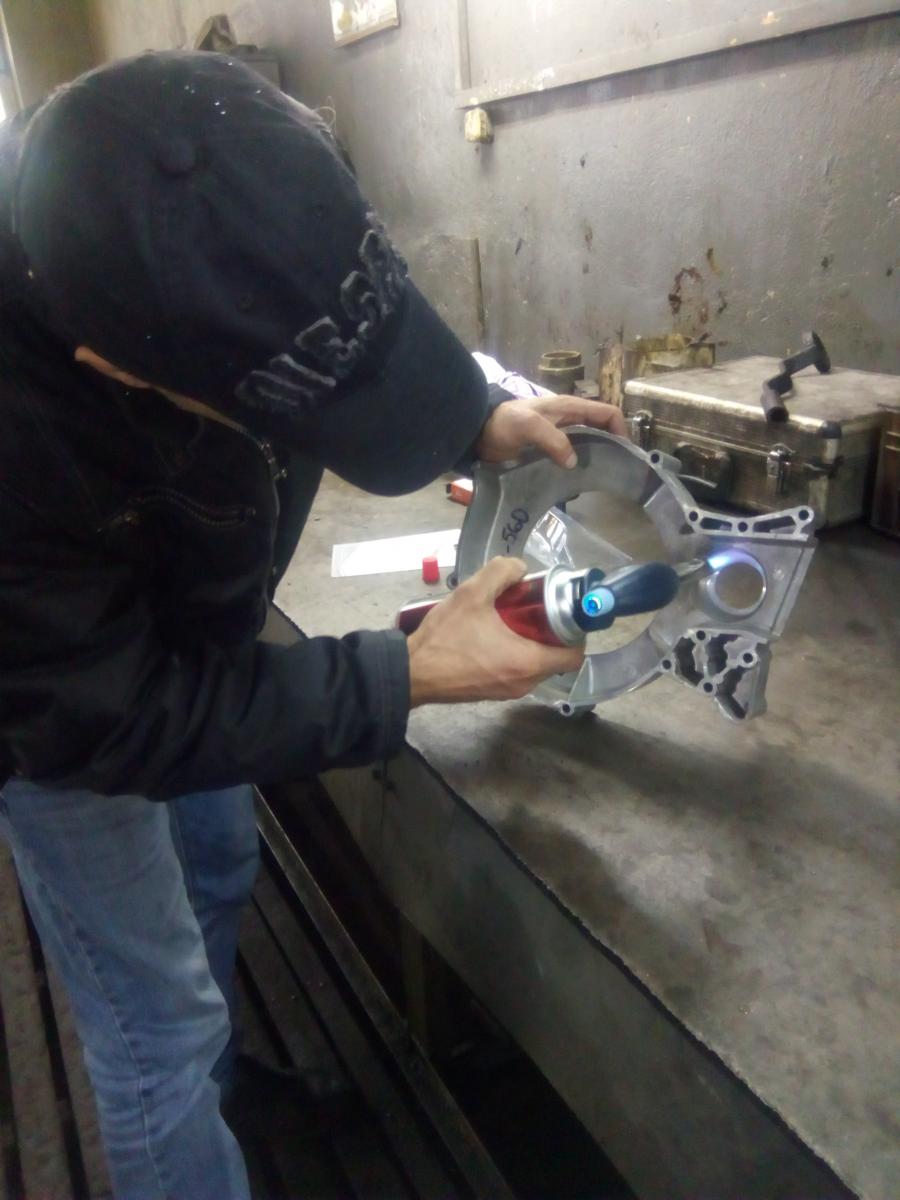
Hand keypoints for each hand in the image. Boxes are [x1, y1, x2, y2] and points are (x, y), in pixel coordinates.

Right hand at [407, 557, 583, 706]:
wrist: (411, 673)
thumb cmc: (444, 638)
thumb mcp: (471, 594)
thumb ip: (500, 573)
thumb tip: (519, 568)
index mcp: (527, 661)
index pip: (574, 656)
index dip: (575, 632)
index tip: (562, 612)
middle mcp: (524, 682)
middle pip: (555, 659)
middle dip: (552, 633)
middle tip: (536, 609)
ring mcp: (508, 692)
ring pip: (536, 666)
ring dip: (533, 643)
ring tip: (513, 618)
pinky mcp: (493, 694)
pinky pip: (517, 673)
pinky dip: (516, 655)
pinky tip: (495, 635)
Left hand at [474, 394, 627, 468]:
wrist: (477, 433)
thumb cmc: (502, 423)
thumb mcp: (528, 426)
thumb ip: (552, 439)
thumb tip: (573, 461)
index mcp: (568, 407)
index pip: (607, 413)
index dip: (621, 429)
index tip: (625, 453)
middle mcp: (568, 419)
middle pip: (601, 430)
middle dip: (612, 447)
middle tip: (617, 471)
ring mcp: (559, 436)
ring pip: (588, 445)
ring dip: (596, 459)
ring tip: (601, 480)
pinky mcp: (548, 451)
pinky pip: (572, 457)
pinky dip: (579, 467)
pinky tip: (579, 483)